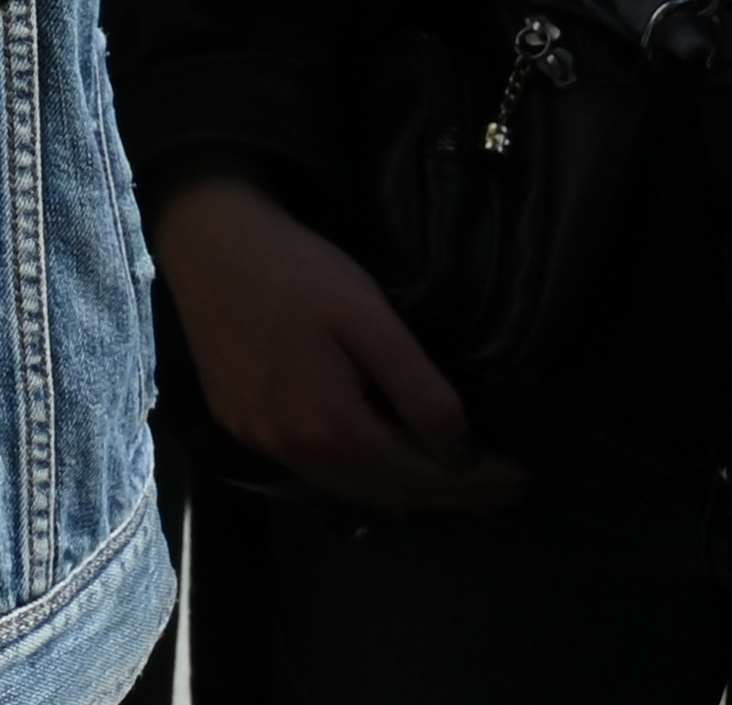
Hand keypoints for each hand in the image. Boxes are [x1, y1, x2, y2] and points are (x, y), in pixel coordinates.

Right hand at [150, 170, 522, 511]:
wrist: (204, 235)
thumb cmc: (295, 269)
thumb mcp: (370, 320)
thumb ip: (419, 391)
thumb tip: (460, 453)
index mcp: (327, 425)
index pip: (422, 474)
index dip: (481, 480)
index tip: (526, 476)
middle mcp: (290, 447)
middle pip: (389, 493)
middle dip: (454, 496)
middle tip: (506, 489)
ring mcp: (258, 438)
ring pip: (350, 491)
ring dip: (407, 492)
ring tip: (456, 484)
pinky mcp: (239, 421)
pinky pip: (315, 472)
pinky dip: (360, 479)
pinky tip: (381, 466)